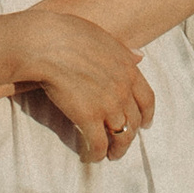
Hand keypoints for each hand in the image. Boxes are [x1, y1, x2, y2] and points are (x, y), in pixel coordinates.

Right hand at [0, 0, 155, 162]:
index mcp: (129, 69)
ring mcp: (108, 105)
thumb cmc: (69, 35)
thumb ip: (124, 51)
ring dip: (117, 149)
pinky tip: (92, 157)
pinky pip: (98, 143)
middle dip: (130, 135)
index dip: (147, 115)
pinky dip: (97, 154)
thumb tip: (140, 56)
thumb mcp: (105, 38)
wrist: (46, 44)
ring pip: (121, 136)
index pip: (147, 99)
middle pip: (134, 121)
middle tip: (123, 144)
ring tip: (111, 155)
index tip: (144, 124)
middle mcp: (123, 90)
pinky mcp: (88, 117)